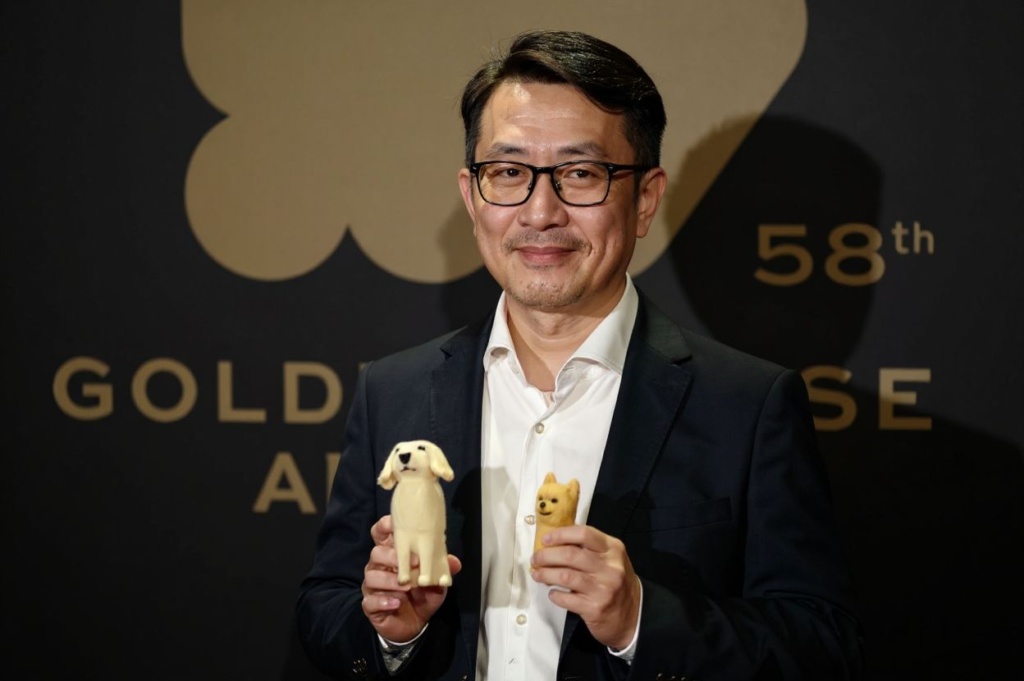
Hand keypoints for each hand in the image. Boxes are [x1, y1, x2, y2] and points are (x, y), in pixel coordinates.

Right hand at [360, 515, 461, 642]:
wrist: (414, 626)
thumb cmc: (423, 597)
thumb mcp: (436, 584)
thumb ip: (442, 572)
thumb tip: (454, 562)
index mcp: (393, 556)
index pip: (381, 536)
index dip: (385, 527)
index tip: (394, 525)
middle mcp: (379, 567)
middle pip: (376, 553)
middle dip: (393, 556)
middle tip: (412, 564)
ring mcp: (372, 586)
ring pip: (372, 575)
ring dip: (389, 580)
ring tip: (406, 587)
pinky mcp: (370, 605)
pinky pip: (370, 601)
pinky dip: (383, 601)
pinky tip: (396, 603)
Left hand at [530, 524, 640, 650]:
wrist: (633, 616)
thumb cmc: (616, 582)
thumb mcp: (611, 559)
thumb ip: (589, 548)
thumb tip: (555, 540)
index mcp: (613, 549)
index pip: (584, 533)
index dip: (560, 534)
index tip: (546, 539)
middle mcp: (610, 567)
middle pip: (570, 554)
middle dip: (546, 556)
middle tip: (536, 559)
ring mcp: (603, 588)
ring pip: (564, 576)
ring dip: (545, 574)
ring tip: (538, 574)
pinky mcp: (595, 608)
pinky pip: (566, 598)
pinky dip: (554, 595)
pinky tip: (553, 593)